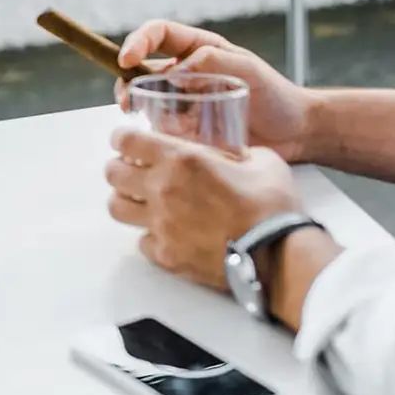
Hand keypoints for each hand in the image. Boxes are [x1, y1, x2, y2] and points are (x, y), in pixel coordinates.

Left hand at [106, 126, 302, 290]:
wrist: (282, 257)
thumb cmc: (273, 205)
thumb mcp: (260, 160)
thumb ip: (234, 150)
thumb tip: (230, 152)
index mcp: (180, 158)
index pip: (127, 140)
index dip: (122, 138)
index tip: (126, 140)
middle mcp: (162, 188)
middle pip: (112, 173)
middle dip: (119, 167)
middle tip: (133, 170)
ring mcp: (161, 224)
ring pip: (116, 207)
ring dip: (126, 201)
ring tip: (141, 201)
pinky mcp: (166, 256)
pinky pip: (141, 242)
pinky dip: (149, 236)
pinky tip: (166, 234)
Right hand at [115, 20, 313, 162]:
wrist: (296, 134)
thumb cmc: (276, 95)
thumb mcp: (247, 68)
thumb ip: (212, 61)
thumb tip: (175, 72)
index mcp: (198, 48)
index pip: (159, 34)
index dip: (138, 41)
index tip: (127, 59)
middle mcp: (185, 72)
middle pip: (142, 69)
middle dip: (127, 81)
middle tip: (127, 101)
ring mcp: (184, 101)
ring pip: (148, 99)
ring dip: (138, 107)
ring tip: (141, 120)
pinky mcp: (188, 129)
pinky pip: (163, 128)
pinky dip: (156, 132)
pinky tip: (163, 140)